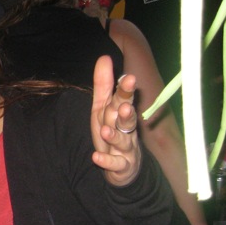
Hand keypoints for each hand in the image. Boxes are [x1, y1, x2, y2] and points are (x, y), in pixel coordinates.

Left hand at [91, 56, 141, 186]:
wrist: (124, 166)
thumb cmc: (112, 130)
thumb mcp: (103, 107)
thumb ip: (103, 84)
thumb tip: (104, 57)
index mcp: (120, 113)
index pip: (123, 100)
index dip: (126, 90)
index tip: (129, 78)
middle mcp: (125, 129)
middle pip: (126, 119)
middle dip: (126, 111)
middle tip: (125, 105)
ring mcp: (125, 148)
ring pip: (123, 141)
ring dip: (115, 136)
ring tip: (106, 130)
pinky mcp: (121, 166)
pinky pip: (114, 163)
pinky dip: (106, 160)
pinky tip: (96, 157)